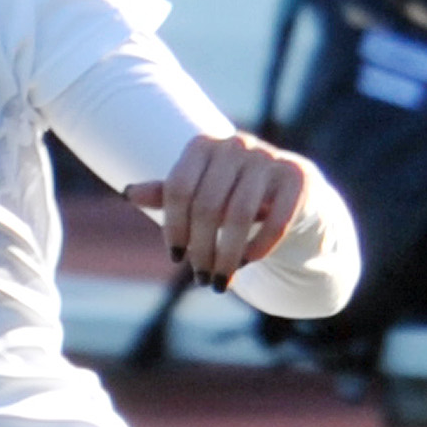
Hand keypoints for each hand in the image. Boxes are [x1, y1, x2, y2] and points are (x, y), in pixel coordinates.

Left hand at [124, 133, 314, 290]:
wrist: (295, 200)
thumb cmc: (235, 201)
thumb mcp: (200, 197)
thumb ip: (169, 195)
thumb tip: (129, 192)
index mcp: (205, 146)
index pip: (179, 189)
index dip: (173, 227)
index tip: (175, 257)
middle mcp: (236, 145)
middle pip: (206, 205)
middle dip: (201, 249)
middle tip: (200, 278)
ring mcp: (269, 158)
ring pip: (238, 215)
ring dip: (225, 256)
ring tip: (219, 282)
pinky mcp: (298, 177)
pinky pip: (274, 220)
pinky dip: (257, 247)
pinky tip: (246, 263)